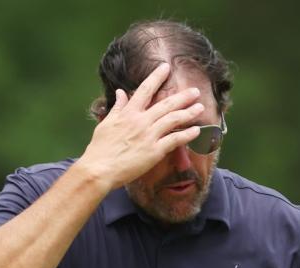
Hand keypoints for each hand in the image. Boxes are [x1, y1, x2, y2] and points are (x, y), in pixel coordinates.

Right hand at [76, 62, 204, 188]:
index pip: (145, 90)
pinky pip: (174, 140)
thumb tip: (120, 93)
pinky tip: (196, 130)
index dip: (156, 77)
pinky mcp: (154, 151)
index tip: (166, 67)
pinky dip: (186, 134)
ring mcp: (148, 136)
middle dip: (183, 96)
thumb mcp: (106, 123)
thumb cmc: (99, 148)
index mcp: (128, 113)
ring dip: (188, 112)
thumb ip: (117, 107)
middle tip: (195, 91)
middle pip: (166, 104)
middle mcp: (140, 121)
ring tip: (200, 107)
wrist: (99, 169)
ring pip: (173, 119)